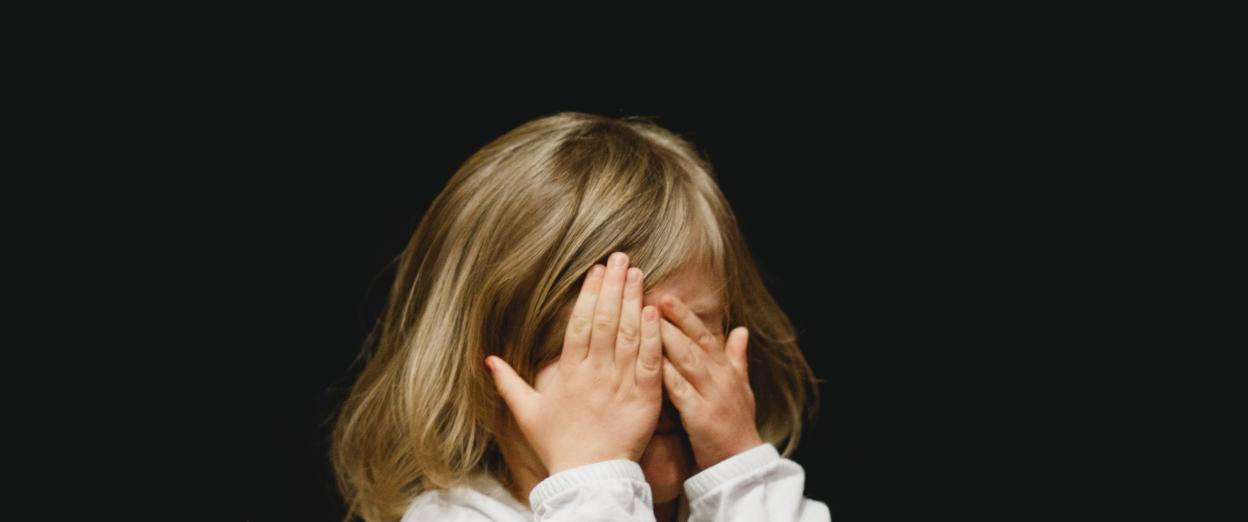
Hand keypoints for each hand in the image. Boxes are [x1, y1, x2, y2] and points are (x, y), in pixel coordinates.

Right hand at [487, 252, 664, 474]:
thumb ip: (509, 383)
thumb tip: (489, 360)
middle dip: (614, 286)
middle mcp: (594, 374)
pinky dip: (652, 335)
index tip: (596, 270)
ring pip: (628, 334)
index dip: (589, 294)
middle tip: (622, 258)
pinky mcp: (644, 398)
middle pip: (605, 321)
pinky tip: (654, 310)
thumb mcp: (528, 414)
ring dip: (634, 301)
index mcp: (568, 374)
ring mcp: (620, 384)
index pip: (580, 324)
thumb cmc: (558, 446)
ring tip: (638, 274)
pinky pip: (649, 361)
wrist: (589, 477)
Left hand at [657, 293, 763, 471]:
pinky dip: (664, 375)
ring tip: (643, 320)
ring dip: (665, 338)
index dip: (683, 315)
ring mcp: (711, 395)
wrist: (741, 463)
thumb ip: (737, 358)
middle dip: (669, 319)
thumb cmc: (736, 424)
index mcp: (725, 369)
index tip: (664, 296)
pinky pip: (679, 390)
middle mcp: (719, 377)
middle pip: (692, 341)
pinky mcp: (700, 415)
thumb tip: (742, 329)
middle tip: (646, 298)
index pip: (702, 334)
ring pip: (686, 360)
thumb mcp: (741, 387)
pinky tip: (647, 362)